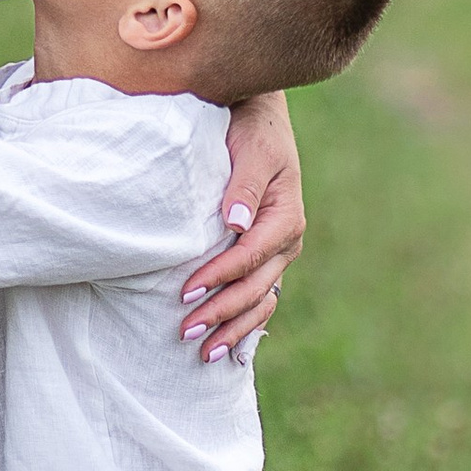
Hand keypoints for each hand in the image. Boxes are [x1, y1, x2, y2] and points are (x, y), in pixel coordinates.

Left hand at [181, 87, 303, 365]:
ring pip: (260, 301)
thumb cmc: (250, 128)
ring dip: (233, 328)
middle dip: (221, 313)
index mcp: (285, 217)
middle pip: (255, 288)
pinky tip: (224, 346)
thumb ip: (244, 185)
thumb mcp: (251, 149)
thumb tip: (236, 223)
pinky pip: (259, 298)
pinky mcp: (265, 257)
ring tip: (203, 353)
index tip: (186, 291)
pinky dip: (243, 323)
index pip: (250, 256)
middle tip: (185, 332)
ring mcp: (277, 253)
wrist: (257, 117)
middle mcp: (286, 240)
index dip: (219, 276)